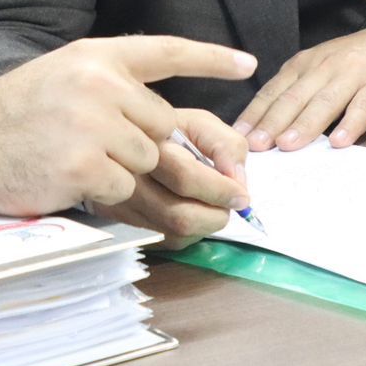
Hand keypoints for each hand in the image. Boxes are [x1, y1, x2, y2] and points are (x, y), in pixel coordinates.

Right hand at [0, 36, 256, 217]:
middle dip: (148, 147)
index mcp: (95, 56)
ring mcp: (93, 125)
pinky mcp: (85, 166)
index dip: (210, 57)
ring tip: (76, 158)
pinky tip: (67, 177)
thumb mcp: (63, 77)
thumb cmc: (14, 114)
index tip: (247, 62)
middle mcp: (99, 83)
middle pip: (161, 125)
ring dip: (122, 171)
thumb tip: (167, 125)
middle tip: (114, 153)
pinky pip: (124, 189)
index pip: (165, 51)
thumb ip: (112, 89)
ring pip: (147, 161)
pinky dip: (104, 193)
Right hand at [89, 108, 250, 249]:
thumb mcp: (200, 124)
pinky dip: (190, 232)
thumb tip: (237, 181)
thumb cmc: (169, 133)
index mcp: (149, 145)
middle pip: (179, 216)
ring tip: (210, 204)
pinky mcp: (125, 222)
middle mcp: (130, 177)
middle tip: (228, 204)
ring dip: (205, 225)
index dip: (220, 190)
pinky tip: (191, 211)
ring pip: (175, 234)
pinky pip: (166, 240)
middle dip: (216, 215)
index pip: (185, 178)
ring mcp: (123, 203)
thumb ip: (226, 145)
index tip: (242, 195)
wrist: (125, 144)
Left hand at [232, 25, 365, 151]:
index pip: (272, 93)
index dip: (254, 115)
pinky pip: (361, 107)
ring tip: (287, 145)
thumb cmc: (351, 66)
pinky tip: (338, 143)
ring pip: (323, 102)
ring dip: (303, 125)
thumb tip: (266, 131)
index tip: (237, 137)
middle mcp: (321, 68)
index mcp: (302, 66)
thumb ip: (295, 96)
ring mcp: (350, 76)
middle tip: (254, 146)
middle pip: (292, 98)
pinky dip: (349, 125)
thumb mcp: (317, 73)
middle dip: (271, 123)